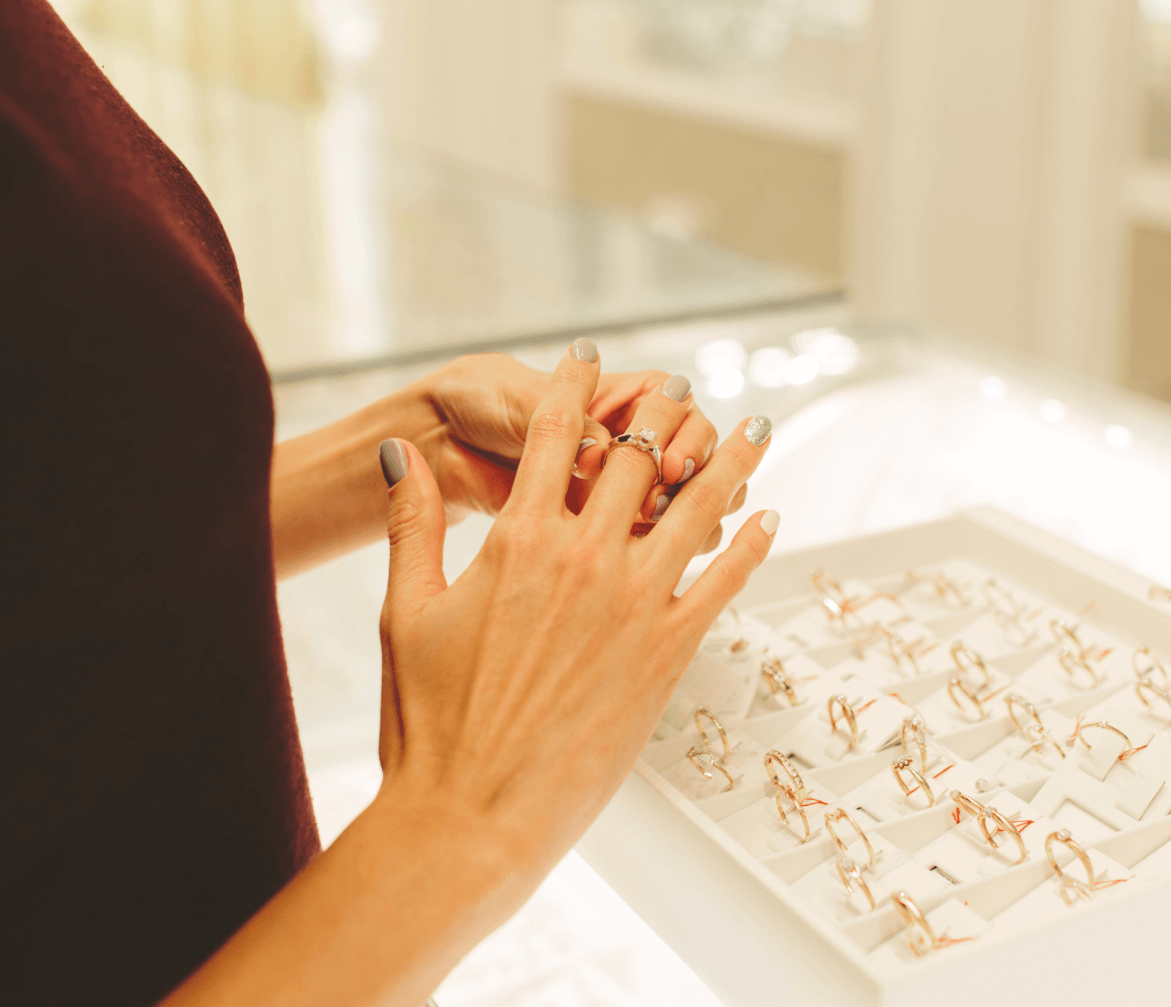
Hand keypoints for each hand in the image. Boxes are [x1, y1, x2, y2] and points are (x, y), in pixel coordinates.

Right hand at [165, 343, 780, 1006]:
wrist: (470, 815)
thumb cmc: (427, 722)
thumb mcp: (405, 611)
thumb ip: (412, 523)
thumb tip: (401, 451)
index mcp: (517, 540)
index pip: (553, 435)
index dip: (576, 386)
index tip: (592, 355)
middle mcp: (584, 560)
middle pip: (637, 458)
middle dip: (662, 412)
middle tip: (682, 387)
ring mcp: (634, 605)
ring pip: (698, 508)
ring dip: (730, 461)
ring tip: (755, 429)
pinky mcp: (668, 653)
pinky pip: (723, 583)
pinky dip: (749, 545)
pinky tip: (768, 519)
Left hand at [419, 353, 726, 525]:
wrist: (434, 439)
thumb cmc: (480, 399)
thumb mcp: (520, 398)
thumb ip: (565, 426)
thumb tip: (596, 454)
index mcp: (618, 398)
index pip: (681, 413)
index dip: (685, 435)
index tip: (668, 461)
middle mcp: (626, 443)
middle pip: (692, 463)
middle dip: (691, 484)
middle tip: (662, 505)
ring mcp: (613, 491)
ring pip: (677, 508)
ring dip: (681, 522)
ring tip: (656, 538)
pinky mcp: (594, 534)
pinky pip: (640, 545)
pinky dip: (650, 555)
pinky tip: (641, 566)